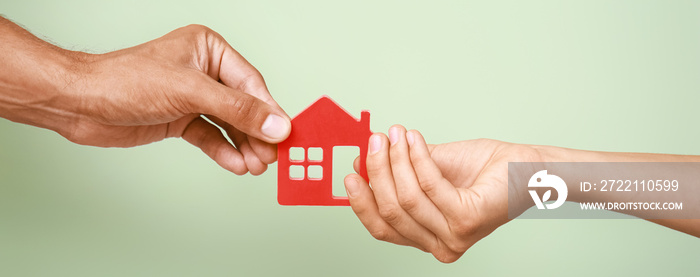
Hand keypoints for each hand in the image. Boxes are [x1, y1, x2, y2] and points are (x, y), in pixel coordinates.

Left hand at [0, 20, 289, 174]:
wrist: (81, 103)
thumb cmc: (126, 81)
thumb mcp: (190, 92)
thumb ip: (237, 109)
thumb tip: (275, 124)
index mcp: (209, 49)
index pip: (251, 83)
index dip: (269, 111)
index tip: (286, 135)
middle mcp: (203, 71)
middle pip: (243, 106)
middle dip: (257, 133)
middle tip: (272, 157)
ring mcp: (192, 97)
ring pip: (228, 124)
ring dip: (243, 146)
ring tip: (256, 166)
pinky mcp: (180, 119)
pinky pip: (210, 136)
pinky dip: (223, 151)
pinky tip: (236, 164)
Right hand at [344, 125, 540, 262]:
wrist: (524, 167)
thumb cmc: (484, 169)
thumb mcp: (429, 167)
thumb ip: (397, 168)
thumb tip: (363, 160)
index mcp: (428, 237)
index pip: (382, 228)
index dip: (362, 201)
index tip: (351, 173)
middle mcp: (439, 244)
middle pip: (390, 212)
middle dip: (377, 171)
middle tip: (375, 141)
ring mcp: (453, 236)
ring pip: (406, 198)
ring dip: (396, 160)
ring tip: (397, 135)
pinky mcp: (466, 219)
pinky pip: (428, 185)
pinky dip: (418, 158)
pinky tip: (415, 140)